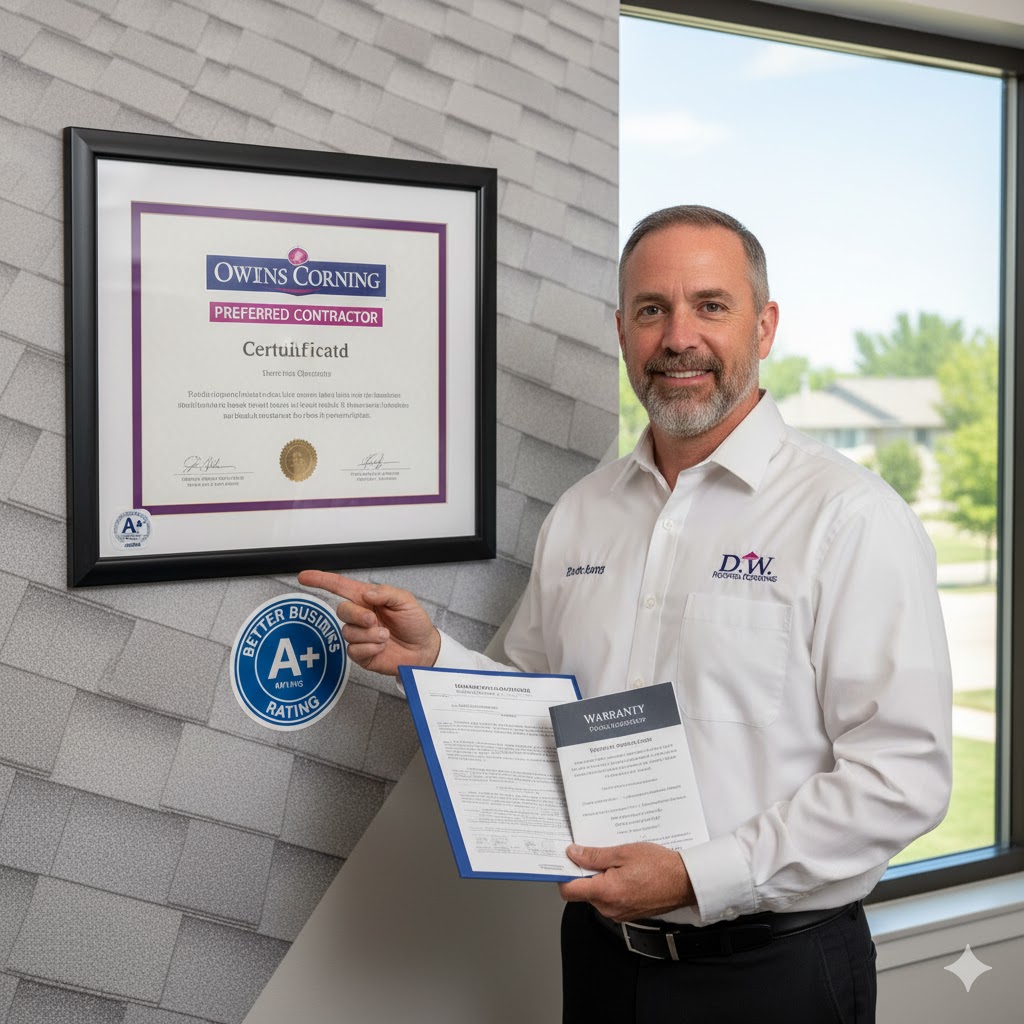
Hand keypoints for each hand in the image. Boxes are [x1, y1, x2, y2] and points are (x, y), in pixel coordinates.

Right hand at [298, 569, 440, 676]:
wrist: (424, 650)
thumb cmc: (415, 623)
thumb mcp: (406, 601)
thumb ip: (386, 593)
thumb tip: (366, 594)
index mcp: (368, 599)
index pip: (340, 587)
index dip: (321, 580)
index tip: (304, 576)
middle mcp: (361, 616)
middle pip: (341, 610)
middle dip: (356, 615)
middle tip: (373, 619)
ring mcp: (360, 635)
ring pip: (348, 632)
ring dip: (368, 634)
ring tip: (385, 636)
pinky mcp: (362, 654)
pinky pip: (354, 651)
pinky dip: (370, 648)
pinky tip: (381, 647)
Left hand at [558, 842, 695, 921]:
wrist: (685, 882)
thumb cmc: (659, 866)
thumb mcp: (623, 852)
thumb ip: (595, 856)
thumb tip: (573, 854)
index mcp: (606, 892)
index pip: (569, 890)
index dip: (563, 874)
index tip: (564, 861)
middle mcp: (609, 908)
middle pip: (582, 891)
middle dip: (584, 872)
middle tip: (593, 852)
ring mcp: (619, 913)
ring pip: (596, 895)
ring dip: (599, 878)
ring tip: (614, 861)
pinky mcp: (627, 913)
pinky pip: (610, 899)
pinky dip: (610, 885)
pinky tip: (623, 871)